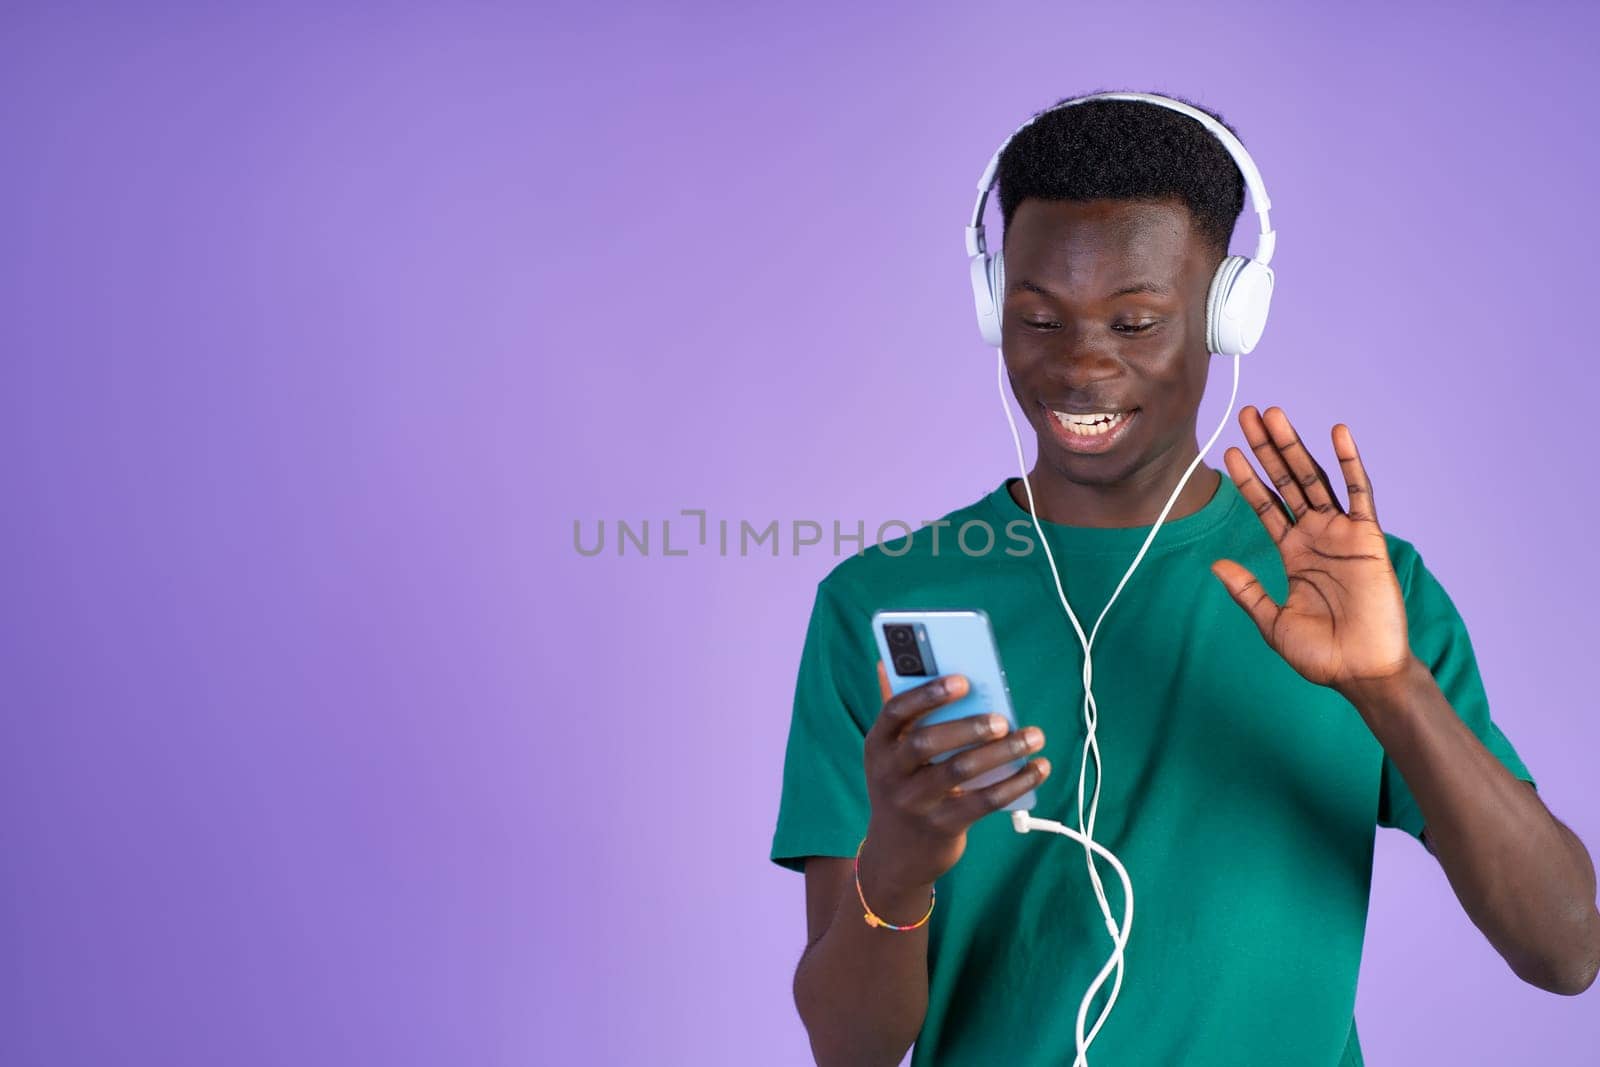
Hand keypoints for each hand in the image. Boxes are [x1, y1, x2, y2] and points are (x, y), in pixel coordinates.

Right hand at [858, 662, 1049, 913]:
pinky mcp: (942, 827)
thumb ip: (900, 712)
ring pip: (959, 772)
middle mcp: (890, 774)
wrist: (896, 853)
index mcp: (878, 745)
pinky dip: (1015, 783)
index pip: (895, 712)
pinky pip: (983, 802)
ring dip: (1001, 752)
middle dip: (967, 726)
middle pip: (927, 743)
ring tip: (1033, 736)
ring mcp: (914, 803)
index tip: (961, 680)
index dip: (927, 694)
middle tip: (1002, 718)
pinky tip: (1038, 768)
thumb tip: (888, 662)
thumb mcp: (891, 753)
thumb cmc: (902, 786)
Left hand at [1210, 406, 1410, 697]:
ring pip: (1315, 478)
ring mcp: (1341, 533)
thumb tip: (1216, 566)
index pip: (1265, 505)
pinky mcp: (1367, 537)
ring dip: (1295, 446)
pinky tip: (1337, 433)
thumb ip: (1247, 592)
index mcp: (1293, 552)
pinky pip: (1360, 493)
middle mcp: (1315, 536)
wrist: (1361, 672)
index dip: (1247, 479)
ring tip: (1274, 415)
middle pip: (1286, 481)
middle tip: (1247, 413)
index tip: (1227, 451)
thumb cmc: (1321, 654)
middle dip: (1266, 448)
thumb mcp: (1272, 622)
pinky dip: (1349, 462)